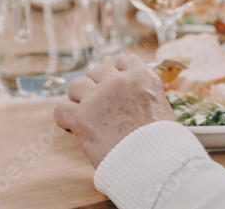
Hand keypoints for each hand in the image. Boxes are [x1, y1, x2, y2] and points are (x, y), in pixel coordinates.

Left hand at [53, 55, 175, 167]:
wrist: (154, 162)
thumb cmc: (162, 143)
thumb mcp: (162, 109)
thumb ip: (146, 97)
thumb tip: (138, 101)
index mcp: (142, 77)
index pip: (124, 61)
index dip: (118, 75)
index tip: (117, 88)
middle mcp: (119, 81)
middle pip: (98, 71)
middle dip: (98, 87)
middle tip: (101, 106)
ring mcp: (98, 97)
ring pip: (77, 85)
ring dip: (79, 98)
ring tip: (86, 115)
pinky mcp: (81, 116)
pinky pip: (61, 109)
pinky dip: (65, 118)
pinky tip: (73, 127)